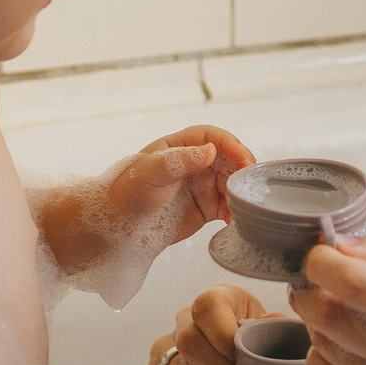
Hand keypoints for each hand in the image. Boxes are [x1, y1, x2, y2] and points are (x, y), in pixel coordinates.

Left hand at [104, 126, 254, 245]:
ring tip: (240, 204)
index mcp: (181, 146)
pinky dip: (235, 211)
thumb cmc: (126, 193)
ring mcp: (202, 185)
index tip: (242, 157)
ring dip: (240, 191)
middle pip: (229, 158)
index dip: (231, 144)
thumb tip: (210, 150)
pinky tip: (232, 219)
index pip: (213, 137)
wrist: (117, 227)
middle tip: (248, 181)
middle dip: (242, 167)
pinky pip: (228, 206)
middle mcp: (195, 163)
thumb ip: (180, 160)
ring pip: (232, 182)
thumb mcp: (150, 172)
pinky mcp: (206, 208)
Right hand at [146, 286, 271, 364]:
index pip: (207, 308)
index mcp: (215, 301)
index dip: (225, 336)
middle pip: (188, 342)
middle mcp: (183, 321)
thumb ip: (270, 330)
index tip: (245, 361)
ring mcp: (162, 351)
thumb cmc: (256, 347)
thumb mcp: (267, 332)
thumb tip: (274, 321)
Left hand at [288, 234, 365, 364]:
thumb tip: (340, 245)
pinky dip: (324, 356)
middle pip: (328, 314)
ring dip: (321, 325)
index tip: (318, 256)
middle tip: (316, 286)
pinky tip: (347, 355)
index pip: (356, 282)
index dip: (322, 263)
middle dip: (310, 292)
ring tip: (345, 323)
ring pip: (321, 343)